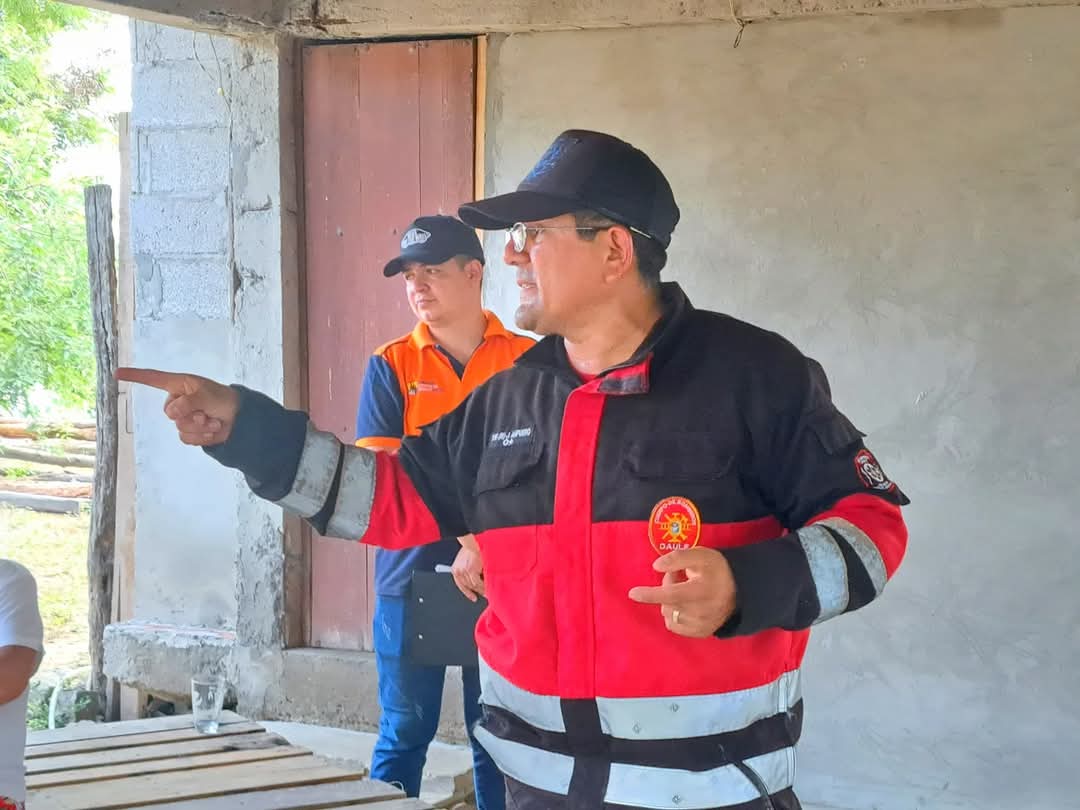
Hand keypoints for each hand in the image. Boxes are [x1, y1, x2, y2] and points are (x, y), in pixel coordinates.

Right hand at [116, 367, 239, 445]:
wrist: (240, 419)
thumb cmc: (224, 399)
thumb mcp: (207, 395)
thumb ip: (188, 402)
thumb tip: (172, 413)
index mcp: (180, 385)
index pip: (153, 379)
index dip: (135, 376)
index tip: (117, 373)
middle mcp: (178, 400)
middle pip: (169, 412)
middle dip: (190, 415)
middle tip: (207, 412)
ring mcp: (183, 417)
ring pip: (179, 428)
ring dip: (200, 427)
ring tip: (214, 420)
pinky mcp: (190, 432)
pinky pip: (186, 439)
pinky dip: (202, 436)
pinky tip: (213, 430)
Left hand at [451, 538, 484, 601]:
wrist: (474, 542)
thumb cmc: (472, 548)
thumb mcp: (466, 559)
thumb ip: (469, 569)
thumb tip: (477, 579)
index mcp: (455, 569)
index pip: (461, 585)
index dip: (468, 593)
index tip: (473, 597)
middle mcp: (458, 571)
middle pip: (468, 586)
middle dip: (477, 590)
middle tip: (486, 593)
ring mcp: (464, 572)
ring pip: (473, 585)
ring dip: (481, 589)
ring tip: (488, 591)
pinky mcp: (470, 571)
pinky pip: (477, 583)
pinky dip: (483, 586)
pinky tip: (488, 587)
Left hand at [628, 548, 737, 637]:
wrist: (741, 590)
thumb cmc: (717, 570)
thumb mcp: (701, 555)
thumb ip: (678, 557)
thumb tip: (656, 566)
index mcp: (702, 591)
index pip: (671, 595)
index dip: (650, 594)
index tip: (632, 593)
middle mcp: (701, 612)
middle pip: (667, 602)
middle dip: (666, 587)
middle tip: (677, 576)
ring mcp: (701, 625)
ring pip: (668, 614)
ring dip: (669, 601)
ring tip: (684, 590)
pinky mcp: (700, 633)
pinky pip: (673, 625)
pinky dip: (673, 614)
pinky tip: (685, 604)